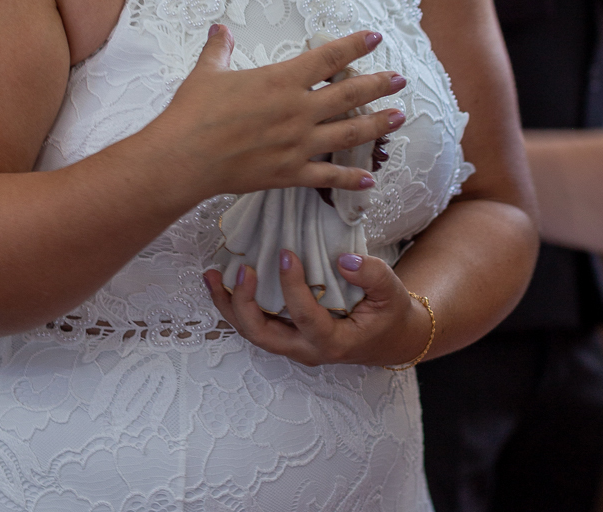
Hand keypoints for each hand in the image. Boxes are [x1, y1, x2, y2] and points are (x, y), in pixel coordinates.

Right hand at [147, 26, 406, 204]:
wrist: (184, 157)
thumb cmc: (194, 111)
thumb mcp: (207, 72)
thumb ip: (220, 49)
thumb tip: (219, 29)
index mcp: (281, 80)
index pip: (328, 58)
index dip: (355, 46)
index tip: (375, 38)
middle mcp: (298, 110)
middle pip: (348, 95)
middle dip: (378, 84)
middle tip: (400, 79)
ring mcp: (298, 144)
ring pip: (348, 133)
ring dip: (377, 125)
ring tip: (398, 117)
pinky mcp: (290, 173)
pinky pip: (327, 177)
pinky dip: (350, 178)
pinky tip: (369, 179)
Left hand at [204, 250, 432, 367]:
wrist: (390, 337)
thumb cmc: (389, 313)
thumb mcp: (391, 292)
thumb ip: (372, 274)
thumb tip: (344, 259)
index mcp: (333, 342)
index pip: (305, 316)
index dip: (292, 286)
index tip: (286, 252)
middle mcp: (306, 349)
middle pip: (263, 335)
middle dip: (244, 304)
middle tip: (241, 270)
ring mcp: (292, 344)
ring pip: (251, 332)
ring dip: (229, 305)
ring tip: (211, 275)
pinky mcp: (286, 334)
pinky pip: (254, 323)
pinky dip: (235, 303)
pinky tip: (222, 280)